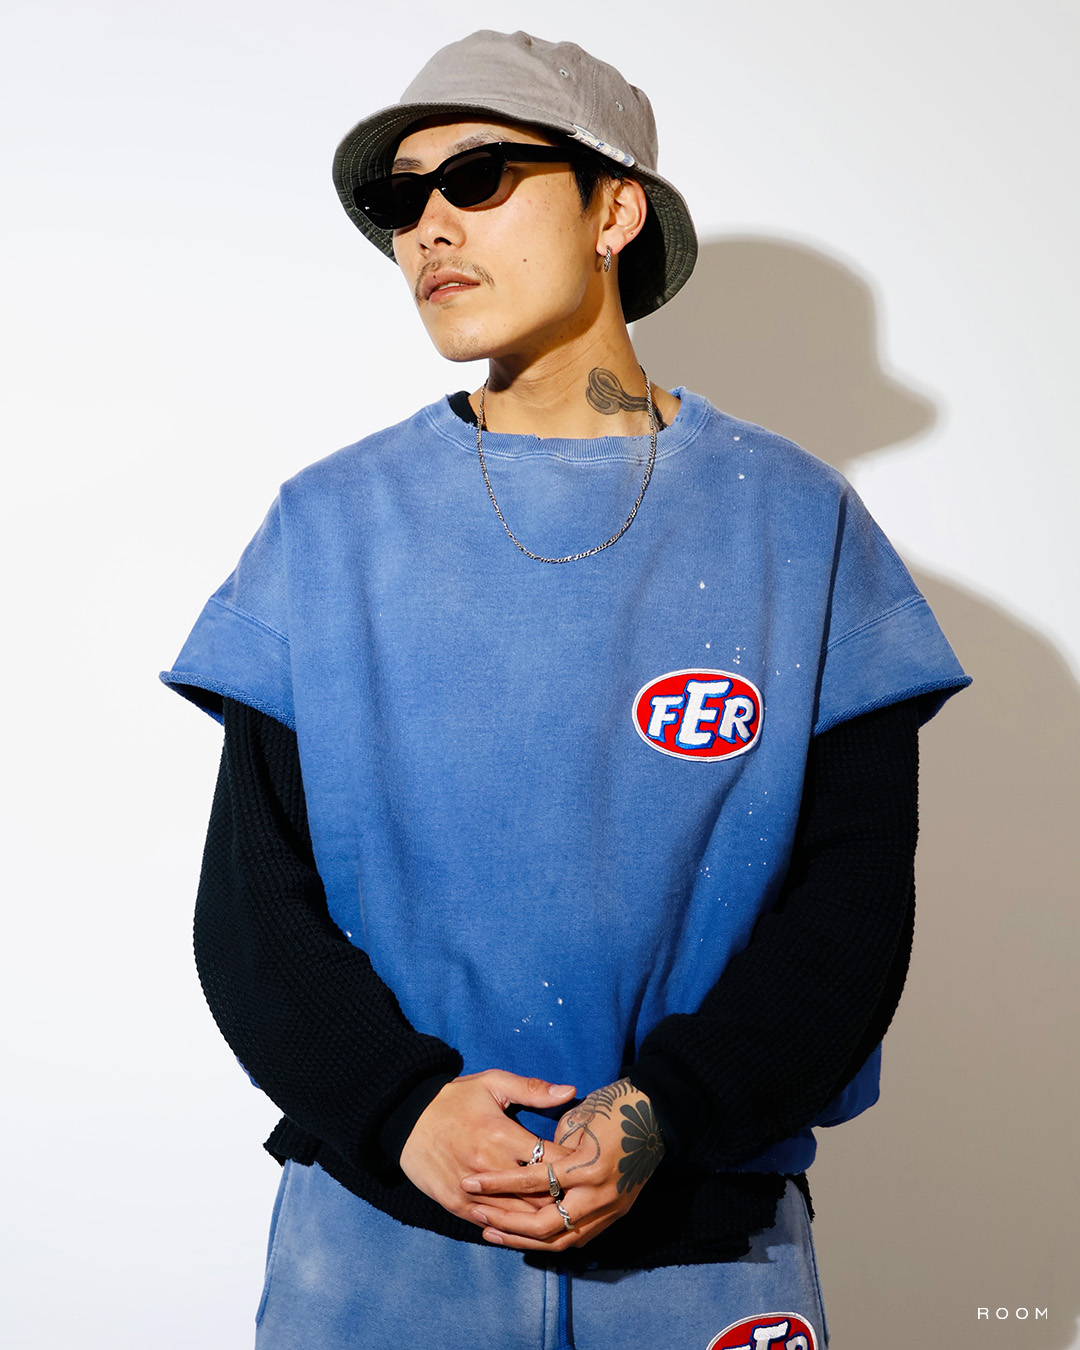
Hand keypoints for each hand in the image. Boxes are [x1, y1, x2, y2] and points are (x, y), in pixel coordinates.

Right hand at [398, 1069, 575, 1226]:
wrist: (406, 1117)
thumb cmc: (455, 1098)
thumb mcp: (493, 1084)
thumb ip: (532, 1089)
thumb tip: (570, 1092)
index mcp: (502, 1136)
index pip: (551, 1160)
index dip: (575, 1165)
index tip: (590, 1166)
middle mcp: (489, 1167)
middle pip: (539, 1195)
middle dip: (563, 1196)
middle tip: (583, 1195)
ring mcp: (471, 1191)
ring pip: (518, 1216)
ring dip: (541, 1216)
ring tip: (564, 1213)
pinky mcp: (456, 1205)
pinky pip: (492, 1225)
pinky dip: (512, 1227)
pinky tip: (529, 1226)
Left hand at [459, 1077, 665, 1250]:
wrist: (657, 1114)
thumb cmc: (613, 1106)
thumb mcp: (577, 1117)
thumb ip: (552, 1146)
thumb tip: (530, 1163)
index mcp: (586, 1166)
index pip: (533, 1181)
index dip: (498, 1184)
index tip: (470, 1182)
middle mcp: (598, 1195)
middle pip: (543, 1224)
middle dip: (506, 1222)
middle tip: (477, 1215)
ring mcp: (609, 1209)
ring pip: (559, 1240)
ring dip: (523, 1239)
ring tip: (492, 1233)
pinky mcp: (615, 1214)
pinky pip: (576, 1238)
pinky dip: (548, 1241)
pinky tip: (525, 1237)